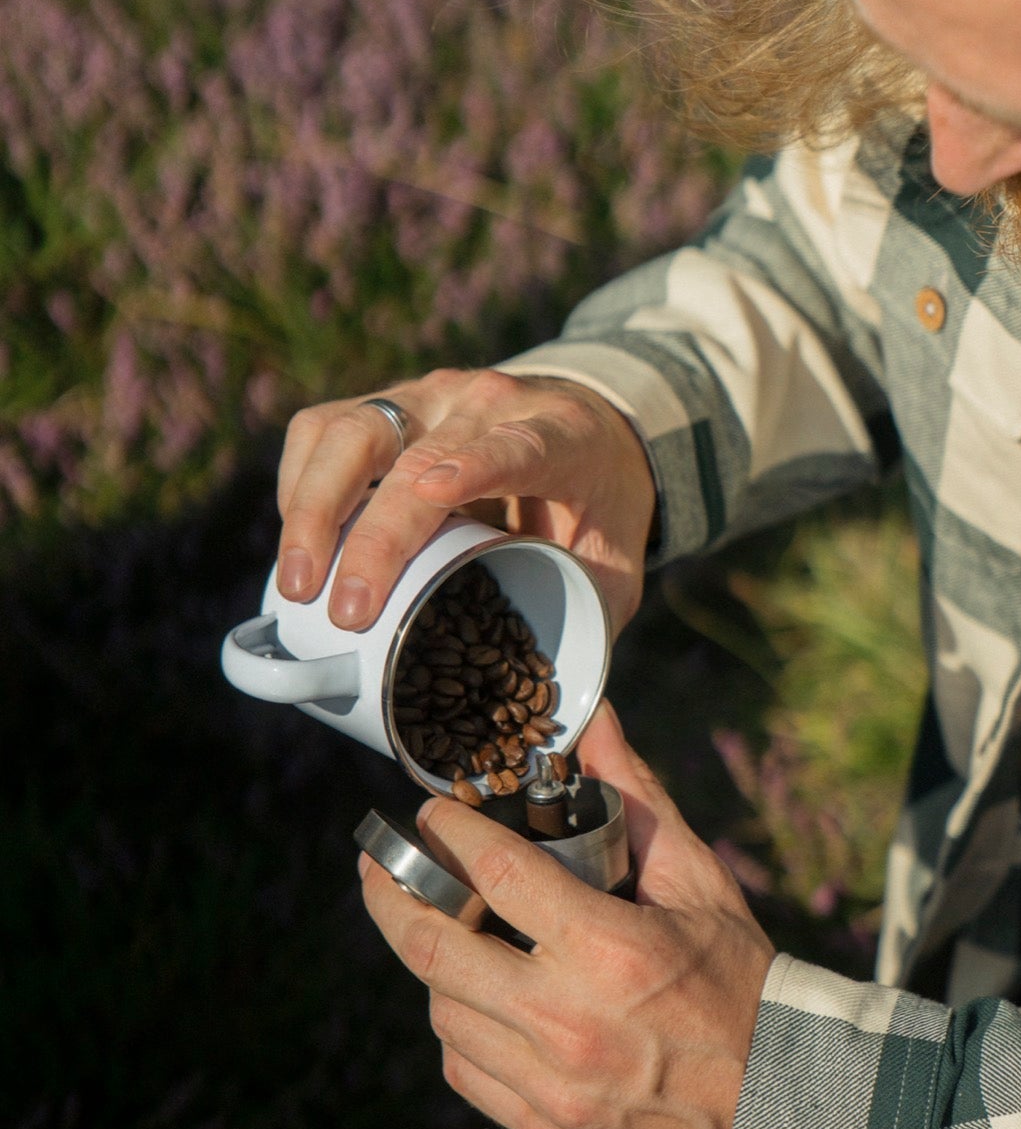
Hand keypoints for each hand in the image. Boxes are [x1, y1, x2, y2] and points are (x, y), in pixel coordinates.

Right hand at [275, 368, 656, 633]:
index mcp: (559, 437)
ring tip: (297, 586)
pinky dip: (299, 483)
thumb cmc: (597, 505)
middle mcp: (487, 404)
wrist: (587, 424)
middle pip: (414, 457)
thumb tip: (580, 732)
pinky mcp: (386, 402)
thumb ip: (596, 630)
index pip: (516, 446)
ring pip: (351, 432)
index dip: (476, 466)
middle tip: (345, 612)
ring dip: (313, 508)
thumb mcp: (616, 565)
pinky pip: (323, 429)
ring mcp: (430, 396)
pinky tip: (298, 542)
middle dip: (373, 537)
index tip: (436, 493)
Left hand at [358, 703, 775, 1128]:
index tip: (431, 812)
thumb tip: (596, 725)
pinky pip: (465, 1072)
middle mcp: (566, 1020)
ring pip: (443, 1013)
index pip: (495, 873)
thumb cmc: (745, 987)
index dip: (449, 833)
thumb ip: (639, 800)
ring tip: (446, 933)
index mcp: (609, 949)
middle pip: (434, 948)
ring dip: (433, 965)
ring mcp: (551, 1086)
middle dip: (389, 896)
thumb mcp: (701, 885)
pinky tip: (476, 1002)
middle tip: (377, 866)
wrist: (786, 1116)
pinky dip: (459, 1029)